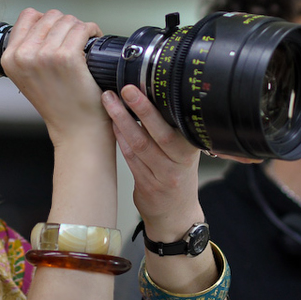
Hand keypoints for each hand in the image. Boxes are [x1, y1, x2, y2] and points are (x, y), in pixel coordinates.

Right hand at [1, 9, 107, 144]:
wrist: (76, 129)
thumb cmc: (58, 105)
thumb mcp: (28, 77)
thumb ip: (26, 51)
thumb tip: (40, 21)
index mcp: (9, 59)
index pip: (27, 16)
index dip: (46, 21)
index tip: (58, 32)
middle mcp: (24, 56)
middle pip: (50, 16)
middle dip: (65, 25)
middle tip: (74, 40)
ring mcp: (45, 55)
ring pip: (68, 20)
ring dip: (80, 28)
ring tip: (84, 43)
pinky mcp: (67, 57)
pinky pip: (83, 28)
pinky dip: (92, 31)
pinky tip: (93, 41)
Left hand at [101, 85, 201, 237]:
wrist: (176, 215)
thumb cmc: (177, 177)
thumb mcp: (183, 152)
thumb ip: (172, 130)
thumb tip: (152, 95)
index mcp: (191, 147)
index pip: (178, 122)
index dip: (162, 104)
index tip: (149, 84)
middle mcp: (180, 162)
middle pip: (160, 133)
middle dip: (142, 109)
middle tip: (126, 89)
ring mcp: (164, 176)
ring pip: (140, 145)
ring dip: (122, 121)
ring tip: (109, 101)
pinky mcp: (147, 185)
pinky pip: (131, 158)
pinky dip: (120, 139)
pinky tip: (112, 124)